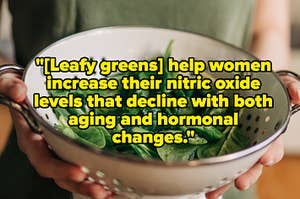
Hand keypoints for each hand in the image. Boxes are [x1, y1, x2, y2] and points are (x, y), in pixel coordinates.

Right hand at [0, 72, 111, 198]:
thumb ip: (11, 87)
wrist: (23, 92)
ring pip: (72, 174)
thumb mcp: (11, 85)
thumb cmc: (19, 91)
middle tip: (100, 191)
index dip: (60, 169)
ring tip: (110, 192)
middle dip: (80, 185)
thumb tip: (19, 91)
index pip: (44, 160)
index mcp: (32, 139)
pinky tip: (111, 181)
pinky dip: (95, 175)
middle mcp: (44, 150)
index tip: (79, 172)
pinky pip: (80, 164)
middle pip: (61, 175)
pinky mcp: (67, 147)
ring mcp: (56, 150)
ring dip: (91, 185)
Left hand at [206, 74, 299, 198]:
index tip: (266, 159)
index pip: (271, 146)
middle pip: (251, 162)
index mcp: (266, 130)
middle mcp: (251, 140)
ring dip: (225, 179)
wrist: (239, 82)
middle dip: (247, 174)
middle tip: (240, 183)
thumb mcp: (278, 84)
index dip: (270, 154)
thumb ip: (290, 88)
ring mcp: (233, 142)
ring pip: (231, 165)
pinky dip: (210, 171)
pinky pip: (213, 156)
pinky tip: (204, 183)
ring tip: (216, 192)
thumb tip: (299, 96)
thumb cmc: (260, 86)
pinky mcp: (217, 140)